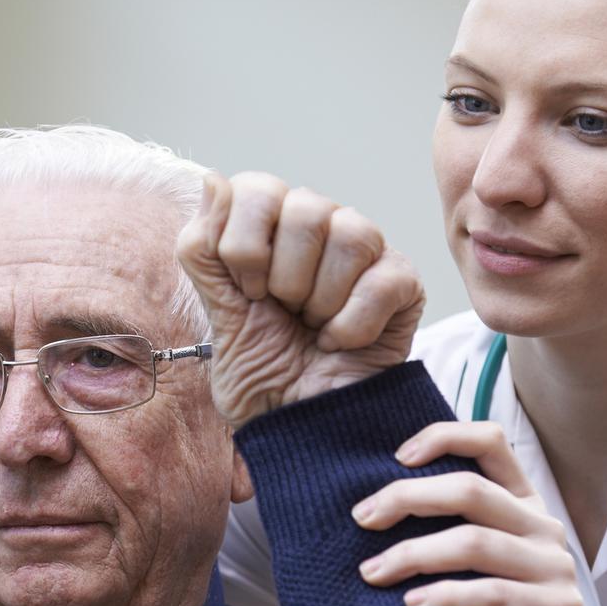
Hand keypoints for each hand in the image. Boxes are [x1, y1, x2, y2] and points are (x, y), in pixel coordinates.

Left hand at [176, 172, 423, 427]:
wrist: (301, 426)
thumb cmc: (261, 370)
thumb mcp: (216, 312)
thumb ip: (203, 247)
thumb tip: (211, 178)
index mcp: (269, 224)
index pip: (256, 187)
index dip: (245, 246)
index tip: (247, 293)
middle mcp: (319, 225)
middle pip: (305, 208)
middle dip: (284, 278)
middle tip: (283, 313)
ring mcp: (366, 251)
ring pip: (351, 234)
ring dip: (320, 300)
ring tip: (313, 327)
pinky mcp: (404, 282)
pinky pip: (381, 281)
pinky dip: (352, 326)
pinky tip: (340, 342)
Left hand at [353, 421, 582, 605]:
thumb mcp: (477, 559)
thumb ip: (448, 525)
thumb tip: (369, 506)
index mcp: (522, 501)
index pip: (490, 442)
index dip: (443, 437)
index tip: (396, 457)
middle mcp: (543, 525)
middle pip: (470, 490)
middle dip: (406, 499)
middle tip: (361, 519)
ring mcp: (555, 566)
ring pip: (475, 543)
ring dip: (414, 555)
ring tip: (372, 573)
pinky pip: (493, 595)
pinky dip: (448, 597)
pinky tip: (412, 605)